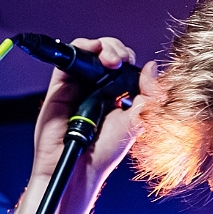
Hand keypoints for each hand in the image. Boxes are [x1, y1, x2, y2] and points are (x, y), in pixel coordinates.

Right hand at [30, 38, 160, 188]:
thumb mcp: (136, 122)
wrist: (78, 167)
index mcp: (117, 94)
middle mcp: (97, 87)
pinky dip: (81, 47)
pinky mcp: (60, 85)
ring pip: (89, 51)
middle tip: (121, 62)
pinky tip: (93, 50)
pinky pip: (68, 59)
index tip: (134, 66)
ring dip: (103, 46)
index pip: (126, 65)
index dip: (130, 59)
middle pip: (108, 53)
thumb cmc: (104, 151)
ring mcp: (78, 85)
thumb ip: (148, 96)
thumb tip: (152, 68)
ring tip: (110, 60)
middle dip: (118, 50)